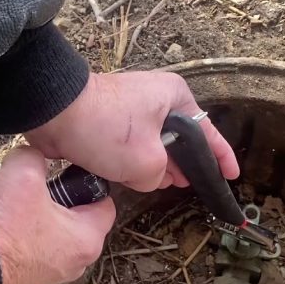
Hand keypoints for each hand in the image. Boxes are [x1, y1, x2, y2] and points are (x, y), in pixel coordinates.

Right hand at [0, 147, 115, 283]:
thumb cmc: (2, 227)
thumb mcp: (22, 173)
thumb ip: (35, 156)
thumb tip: (32, 156)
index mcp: (88, 239)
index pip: (105, 202)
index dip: (87, 180)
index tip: (67, 171)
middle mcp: (77, 261)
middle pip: (79, 216)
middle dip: (60, 196)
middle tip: (38, 184)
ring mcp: (53, 273)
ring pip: (56, 230)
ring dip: (39, 212)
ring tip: (17, 200)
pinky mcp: (30, 277)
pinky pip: (36, 245)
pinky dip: (25, 230)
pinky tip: (5, 218)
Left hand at [25, 72, 239, 191]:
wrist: (53, 111)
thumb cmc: (105, 128)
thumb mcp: (146, 161)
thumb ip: (160, 176)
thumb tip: (154, 177)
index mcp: (176, 97)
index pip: (208, 131)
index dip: (221, 157)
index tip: (231, 175)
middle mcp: (157, 98)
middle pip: (181, 138)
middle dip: (185, 164)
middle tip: (193, 186)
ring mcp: (133, 108)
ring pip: (154, 144)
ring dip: (157, 165)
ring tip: (167, 185)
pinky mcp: (110, 119)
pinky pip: (132, 144)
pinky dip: (134, 161)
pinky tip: (136, 180)